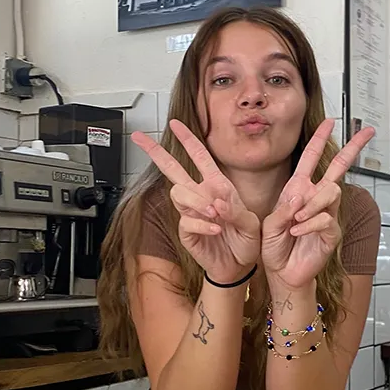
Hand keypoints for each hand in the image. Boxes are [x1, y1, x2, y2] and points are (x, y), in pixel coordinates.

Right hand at [131, 121, 259, 283]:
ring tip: (215, 213)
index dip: (188, 139)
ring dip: (197, 200)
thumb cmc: (245, 241)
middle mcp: (200, 196)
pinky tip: (216, 229)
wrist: (239, 266)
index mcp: (216, 186)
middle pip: (172, 169)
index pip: (200, 157)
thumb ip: (235, 209)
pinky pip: (186, 220)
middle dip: (155, 152)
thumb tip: (216, 201)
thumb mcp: (250, 222)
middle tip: (139, 138)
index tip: (176, 124)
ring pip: (180, 193)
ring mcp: (191, 213)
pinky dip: (203, 224)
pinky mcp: (187, 230)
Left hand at [261, 119, 374, 290]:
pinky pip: (326, 218)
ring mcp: (326, 214)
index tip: (331, 121)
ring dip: (312, 204)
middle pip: (339, 168)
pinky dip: (309, 224)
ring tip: (295, 221)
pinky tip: (298, 232)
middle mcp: (315, 198)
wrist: (282, 273)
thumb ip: (283, 209)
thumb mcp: (269, 224)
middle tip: (369, 132)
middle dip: (353, 148)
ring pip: (331, 192)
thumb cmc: (274, 247)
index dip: (320, 139)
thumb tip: (301, 197)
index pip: (311, 159)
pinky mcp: (332, 232)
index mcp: (298, 190)